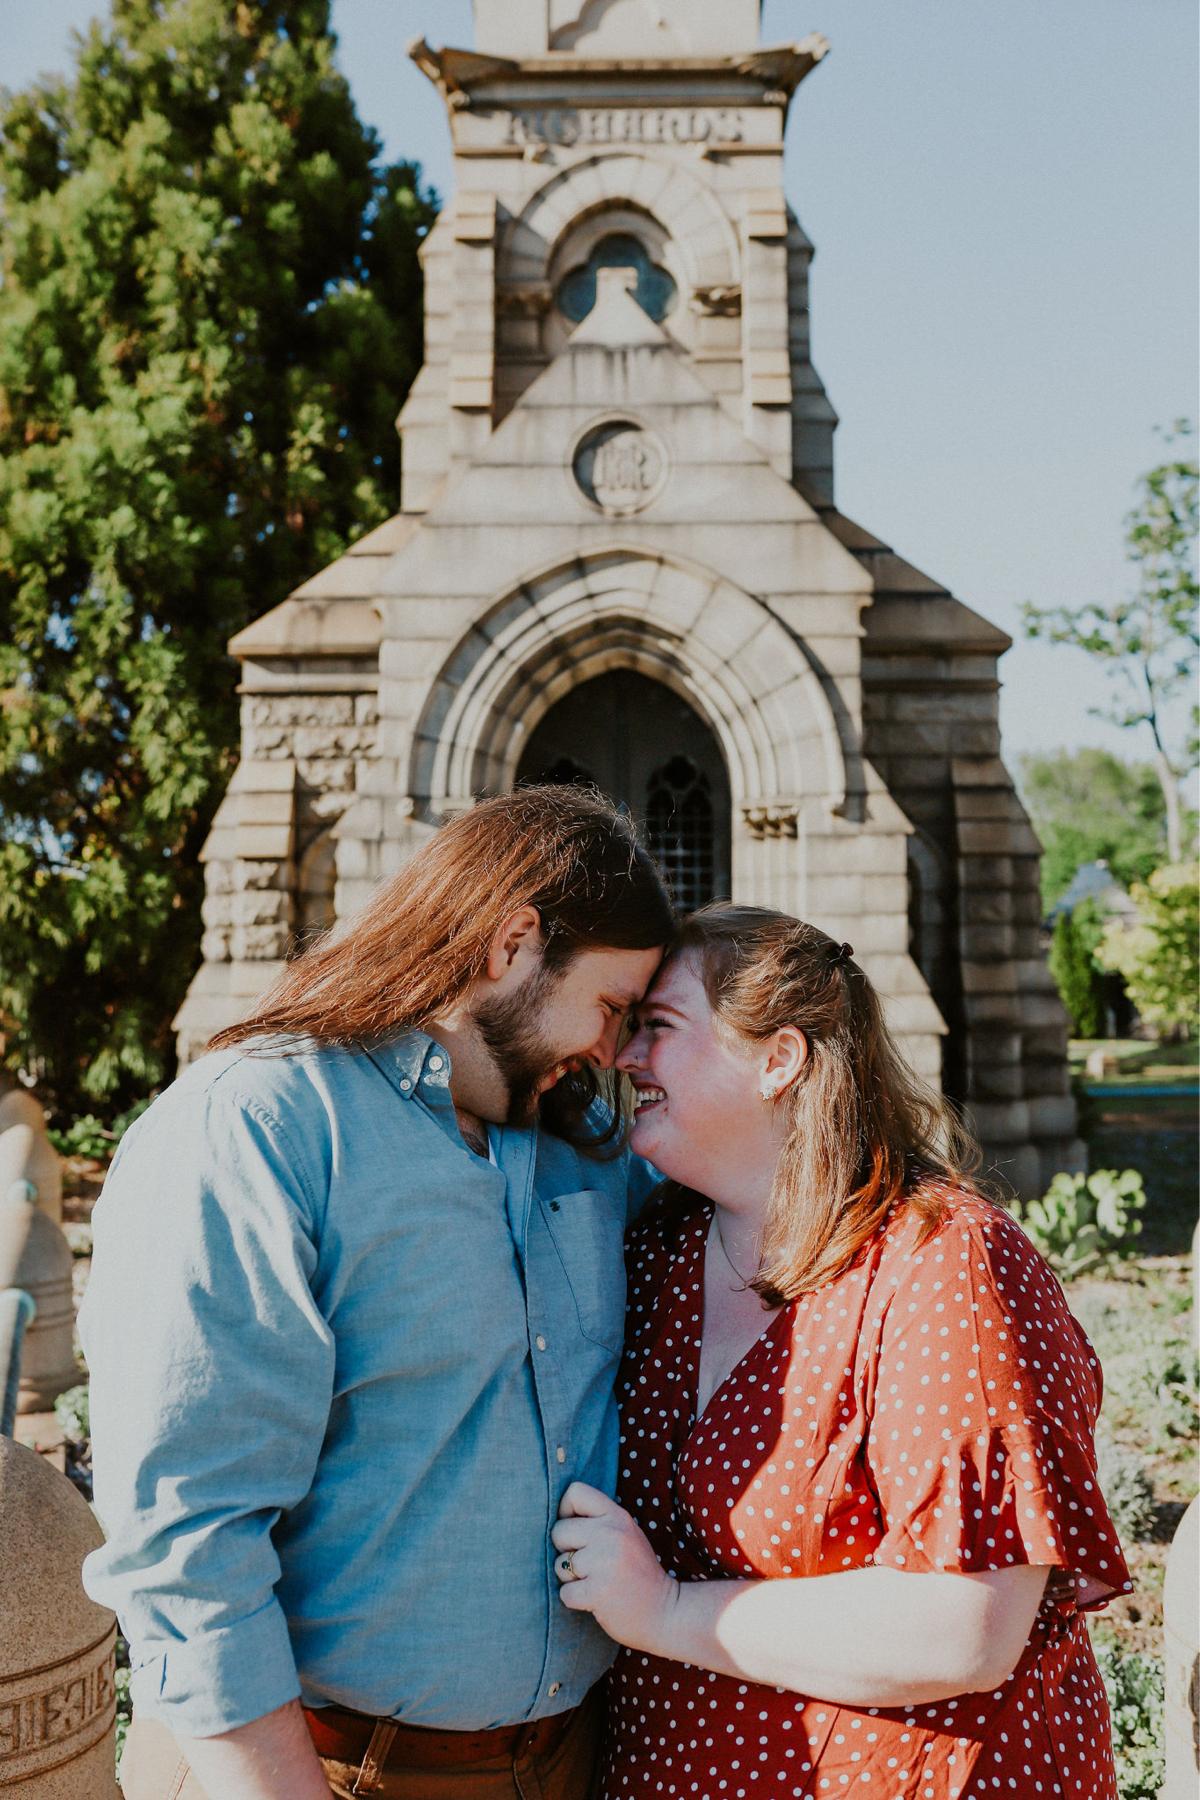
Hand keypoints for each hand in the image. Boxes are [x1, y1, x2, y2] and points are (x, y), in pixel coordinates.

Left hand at [551, 1481, 677, 1654]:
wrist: (666, 1613)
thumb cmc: (639, 1573)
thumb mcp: (627, 1535)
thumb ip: (599, 1521)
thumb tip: (558, 1515)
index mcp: (618, 1516)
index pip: (575, 1492)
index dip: (565, 1511)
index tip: (575, 1531)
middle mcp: (611, 1534)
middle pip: (559, 1531)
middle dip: (566, 1550)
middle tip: (589, 1564)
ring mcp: (605, 1563)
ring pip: (559, 1564)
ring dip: (571, 1578)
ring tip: (596, 1582)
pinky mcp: (598, 1592)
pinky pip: (564, 1592)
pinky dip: (574, 1600)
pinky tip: (595, 1600)